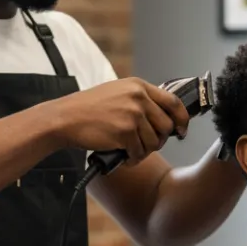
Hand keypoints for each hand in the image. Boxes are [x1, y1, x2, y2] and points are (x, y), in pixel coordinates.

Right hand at [44, 78, 191, 164]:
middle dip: (159, 140)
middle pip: (166, 126)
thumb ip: (140, 100)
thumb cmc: (88, 108)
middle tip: (147, 146)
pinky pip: (139, 152)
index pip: (173, 102)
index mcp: (138, 86)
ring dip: (143, 152)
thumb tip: (163, 119)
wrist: (65, 118)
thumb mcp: (117, 92)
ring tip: (130, 152)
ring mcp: (133, 114)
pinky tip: (122, 157)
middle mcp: (139, 98)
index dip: (181, 119)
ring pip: (154, 142)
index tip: (181, 130)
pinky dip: (132, 159)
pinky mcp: (125, 131)